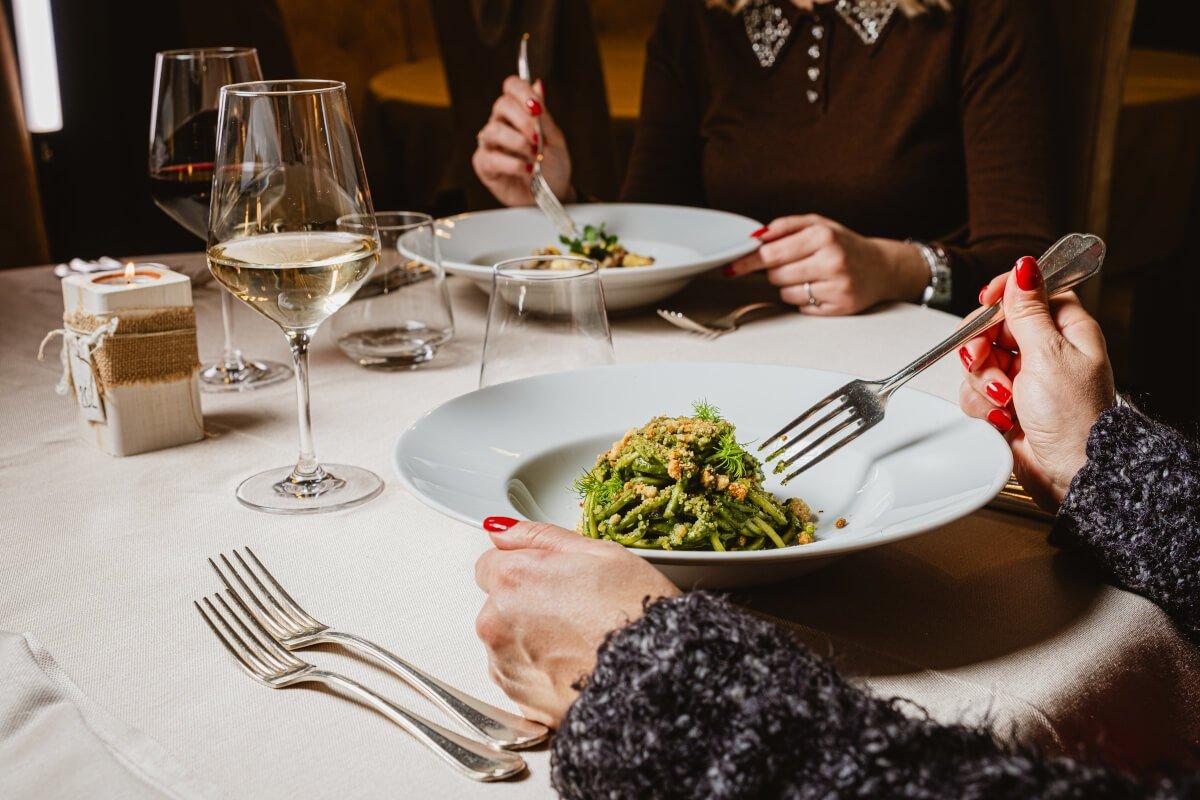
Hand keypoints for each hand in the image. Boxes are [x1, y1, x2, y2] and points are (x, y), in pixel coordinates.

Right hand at [471, 77, 572, 206]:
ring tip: (534, 157)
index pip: (512, 87)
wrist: (552, 196)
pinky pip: (491, 157)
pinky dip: (512, 164)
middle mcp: (502, 124)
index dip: (522, 92)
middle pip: (501, 105)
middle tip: (537, 138)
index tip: (536, 107)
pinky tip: (526, 170)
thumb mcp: (555, 140)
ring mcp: (491, 144)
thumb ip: (543, 116)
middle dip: (522, 120)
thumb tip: (537, 84)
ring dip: (518, 143)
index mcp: (519, 112)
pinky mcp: (484, 164)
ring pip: (493, 130)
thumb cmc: (553, 167)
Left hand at [473, 518, 679, 726]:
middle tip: (576, 610)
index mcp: (513, 579)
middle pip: (497, 605)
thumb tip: (502, 531)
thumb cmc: (635, 613)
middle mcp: (496, 622)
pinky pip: (520, 677)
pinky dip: (539, 673)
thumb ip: (539, 537)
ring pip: (507, 642)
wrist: (653, 677)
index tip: (550, 578)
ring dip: (531, 641)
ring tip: (580, 641)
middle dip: (526, 606)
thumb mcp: (599, 553)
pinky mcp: (517, 699)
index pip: (490, 564)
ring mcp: (504, 664)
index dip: (523, 568)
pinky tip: (574, 667)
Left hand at [727, 215, 929, 314]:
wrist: (881, 267)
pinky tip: (819, 288)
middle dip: (775, 271)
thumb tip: (754, 236)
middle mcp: (832, 261)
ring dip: (789, 286)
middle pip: (775, 275)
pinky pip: (801, 308)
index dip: (747, 261)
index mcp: (823, 236)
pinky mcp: (839, 308)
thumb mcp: (818, 224)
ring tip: (809, 275)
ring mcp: (837, 287)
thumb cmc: (844, 244)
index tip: (730, 267)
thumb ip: (785, 226)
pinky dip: (803, 300)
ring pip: (786, 293)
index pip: (771, 252)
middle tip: (793, 264)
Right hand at [958, 256, 1114, 509]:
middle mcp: (1046, 352)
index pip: (1032, 293)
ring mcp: (1025, 379)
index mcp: (1067, 331)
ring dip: (982, 381)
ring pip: (980, 361)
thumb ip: (1028, 310)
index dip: (1007, 294)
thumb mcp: (1048, 354)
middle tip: (985, 358)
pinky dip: (981, 404)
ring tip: (1003, 399)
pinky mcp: (1006, 405)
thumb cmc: (1075, 418)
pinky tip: (999, 416)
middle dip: (983, 345)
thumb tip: (1025, 269)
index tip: (987, 301)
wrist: (1070, 473)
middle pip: (997, 326)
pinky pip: (976, 391)